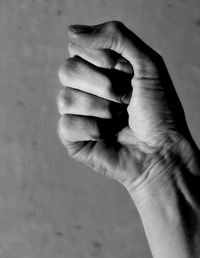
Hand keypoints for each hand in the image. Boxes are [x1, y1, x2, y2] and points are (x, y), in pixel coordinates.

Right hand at [57, 21, 189, 190]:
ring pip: (65, 98)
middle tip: (124, 99)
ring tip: (119, 119)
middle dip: (102, 84)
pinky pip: (65, 125)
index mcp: (101, 69)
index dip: (101, 58)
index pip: (78, 47)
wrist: (162, 151)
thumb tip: (71, 31)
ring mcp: (79, 114)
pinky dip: (92, 129)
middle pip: (67, 70)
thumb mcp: (148, 63)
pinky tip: (107, 135)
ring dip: (100, 109)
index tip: (125, 73)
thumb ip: (116, 36)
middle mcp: (87, 89)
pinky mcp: (73, 138)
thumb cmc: (159, 110)